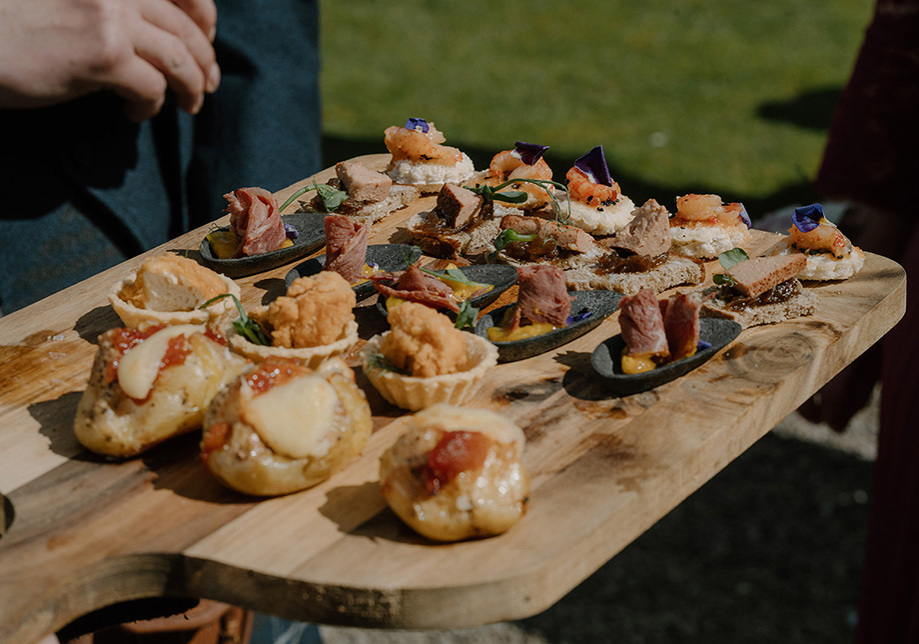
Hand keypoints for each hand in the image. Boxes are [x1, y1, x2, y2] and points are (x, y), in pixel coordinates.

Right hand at [0, 0, 218, 120]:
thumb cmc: (15, 22)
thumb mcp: (74, 1)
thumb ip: (116, 8)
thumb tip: (163, 36)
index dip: (203, 18)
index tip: (205, 42)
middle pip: (185, 28)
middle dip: (204, 61)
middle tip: (208, 84)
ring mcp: (111, 17)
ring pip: (179, 59)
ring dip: (191, 87)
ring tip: (189, 105)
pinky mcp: (103, 54)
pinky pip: (152, 87)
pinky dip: (152, 107)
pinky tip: (135, 114)